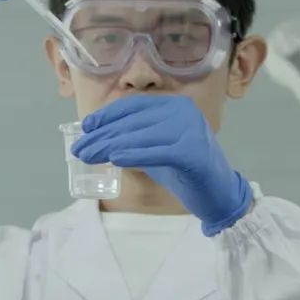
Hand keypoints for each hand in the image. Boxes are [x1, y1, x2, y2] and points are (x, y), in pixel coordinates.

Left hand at [71, 95, 253, 235]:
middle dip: (102, 136)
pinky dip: (133, 155)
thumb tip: (95, 135)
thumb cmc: (183, 170)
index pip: (134, 106)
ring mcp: (191, 130)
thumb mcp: (154, 148)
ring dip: (109, 147)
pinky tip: (114, 160)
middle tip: (79, 149)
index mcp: (175, 105)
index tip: (85, 128)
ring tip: (88, 157)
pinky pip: (157, 152)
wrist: (219, 194)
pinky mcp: (194, 152)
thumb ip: (132, 138)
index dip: (107, 116)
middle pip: (134, 122)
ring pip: (141, 136)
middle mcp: (184, 112)